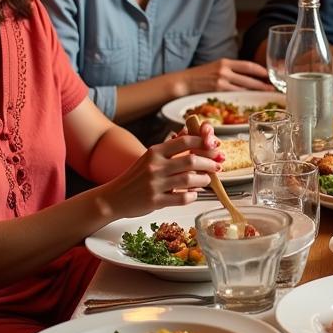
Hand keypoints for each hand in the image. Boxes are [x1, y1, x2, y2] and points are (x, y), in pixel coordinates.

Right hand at [104, 132, 221, 215]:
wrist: (114, 197)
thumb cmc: (136, 177)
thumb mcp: (150, 156)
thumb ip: (171, 146)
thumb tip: (191, 132)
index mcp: (155, 152)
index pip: (185, 141)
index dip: (204, 143)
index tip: (215, 146)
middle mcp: (155, 166)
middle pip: (191, 160)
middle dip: (209, 163)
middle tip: (217, 166)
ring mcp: (155, 184)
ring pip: (189, 180)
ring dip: (204, 180)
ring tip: (207, 180)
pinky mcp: (155, 201)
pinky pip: (182, 198)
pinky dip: (192, 196)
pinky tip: (193, 194)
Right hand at [185, 58, 271, 91]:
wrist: (183, 82)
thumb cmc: (200, 76)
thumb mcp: (216, 68)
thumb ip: (230, 70)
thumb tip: (246, 76)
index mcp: (225, 62)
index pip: (248, 65)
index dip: (261, 70)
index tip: (270, 74)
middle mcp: (225, 69)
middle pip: (249, 76)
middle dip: (263, 82)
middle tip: (273, 86)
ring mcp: (221, 80)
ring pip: (245, 86)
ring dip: (257, 90)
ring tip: (267, 92)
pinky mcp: (218, 90)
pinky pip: (235, 94)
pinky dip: (245, 96)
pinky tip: (252, 98)